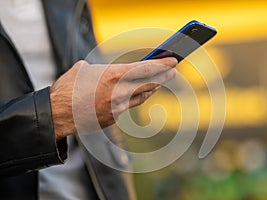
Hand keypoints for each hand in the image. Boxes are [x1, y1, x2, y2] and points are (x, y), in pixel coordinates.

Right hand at [50, 57, 176, 139]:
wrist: (58, 113)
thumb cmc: (69, 88)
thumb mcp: (85, 69)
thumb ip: (103, 70)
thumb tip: (109, 72)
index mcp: (114, 75)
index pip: (145, 68)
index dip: (161, 64)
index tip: (172, 60)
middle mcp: (120, 92)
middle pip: (149, 83)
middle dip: (163, 76)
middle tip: (172, 72)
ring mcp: (118, 107)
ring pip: (141, 97)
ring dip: (150, 89)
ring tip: (157, 83)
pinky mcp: (114, 118)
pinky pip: (126, 107)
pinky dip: (130, 100)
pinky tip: (130, 96)